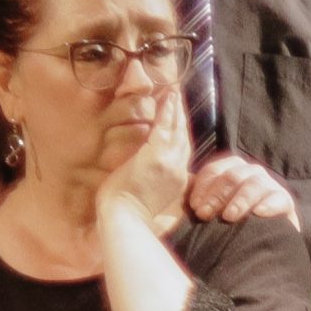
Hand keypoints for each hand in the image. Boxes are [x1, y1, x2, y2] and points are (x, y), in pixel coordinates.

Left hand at [96, 89, 193, 226]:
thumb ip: (154, 183)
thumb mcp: (150, 199)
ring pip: (177, 129)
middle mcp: (178, 169)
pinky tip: (168, 96)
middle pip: (182, 137)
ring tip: (175, 90)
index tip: (178, 116)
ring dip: (176, 108)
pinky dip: (168, 111)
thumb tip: (144, 173)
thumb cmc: (132, 215)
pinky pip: (165, 127)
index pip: (181, 150)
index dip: (180, 132)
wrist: (127, 221)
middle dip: (180, 116)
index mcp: (178, 180)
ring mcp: (170, 161)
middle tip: (179, 94)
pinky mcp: (156, 155)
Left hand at [185, 154, 299, 227]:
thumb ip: (197, 195)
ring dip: (240, 200)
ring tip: (229, 217)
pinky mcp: (284, 201)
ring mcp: (268, 185)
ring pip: (253, 184)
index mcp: (230, 170)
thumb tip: (174, 184)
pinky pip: (278, 198)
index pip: (214, 170)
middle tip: (205, 215)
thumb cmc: (226, 226)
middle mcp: (250, 173)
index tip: (195, 207)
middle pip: (233, 176)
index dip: (203, 187)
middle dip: (217, 195)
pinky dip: (268, 204)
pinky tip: (258, 214)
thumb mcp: (208, 207)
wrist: (257, 244)